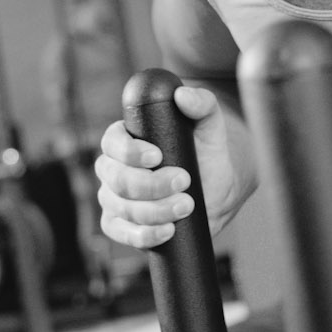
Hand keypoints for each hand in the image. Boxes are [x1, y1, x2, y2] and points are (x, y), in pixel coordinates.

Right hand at [94, 85, 249, 248]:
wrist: (219, 188)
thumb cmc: (208, 151)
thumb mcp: (210, 124)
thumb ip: (202, 103)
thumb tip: (183, 96)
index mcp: (125, 140)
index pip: (112, 142)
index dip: (129, 152)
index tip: (158, 156)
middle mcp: (113, 169)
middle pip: (116, 179)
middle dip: (150, 185)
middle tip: (185, 181)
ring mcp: (115, 199)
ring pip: (120, 208)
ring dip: (154, 210)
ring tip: (187, 206)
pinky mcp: (122, 225)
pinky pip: (121, 233)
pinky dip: (143, 235)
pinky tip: (167, 230)